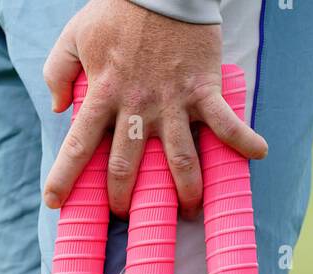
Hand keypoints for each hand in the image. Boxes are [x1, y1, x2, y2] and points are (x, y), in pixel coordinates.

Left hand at [43, 0, 266, 217]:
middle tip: (127, 214)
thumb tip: (57, 108)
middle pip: (127, 169)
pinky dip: (244, 140)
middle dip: (124, 200)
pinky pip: (226, 122)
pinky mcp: (203, 90)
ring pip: (179, 161)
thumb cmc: (117, 9)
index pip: (78, 146)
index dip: (64, 178)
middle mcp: (137, 108)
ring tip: (189, 211)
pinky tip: (258, 154)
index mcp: (103, 95)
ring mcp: (173, 102)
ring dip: (186, 192)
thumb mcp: (75, 34)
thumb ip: (58, 71)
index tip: (54, 203)